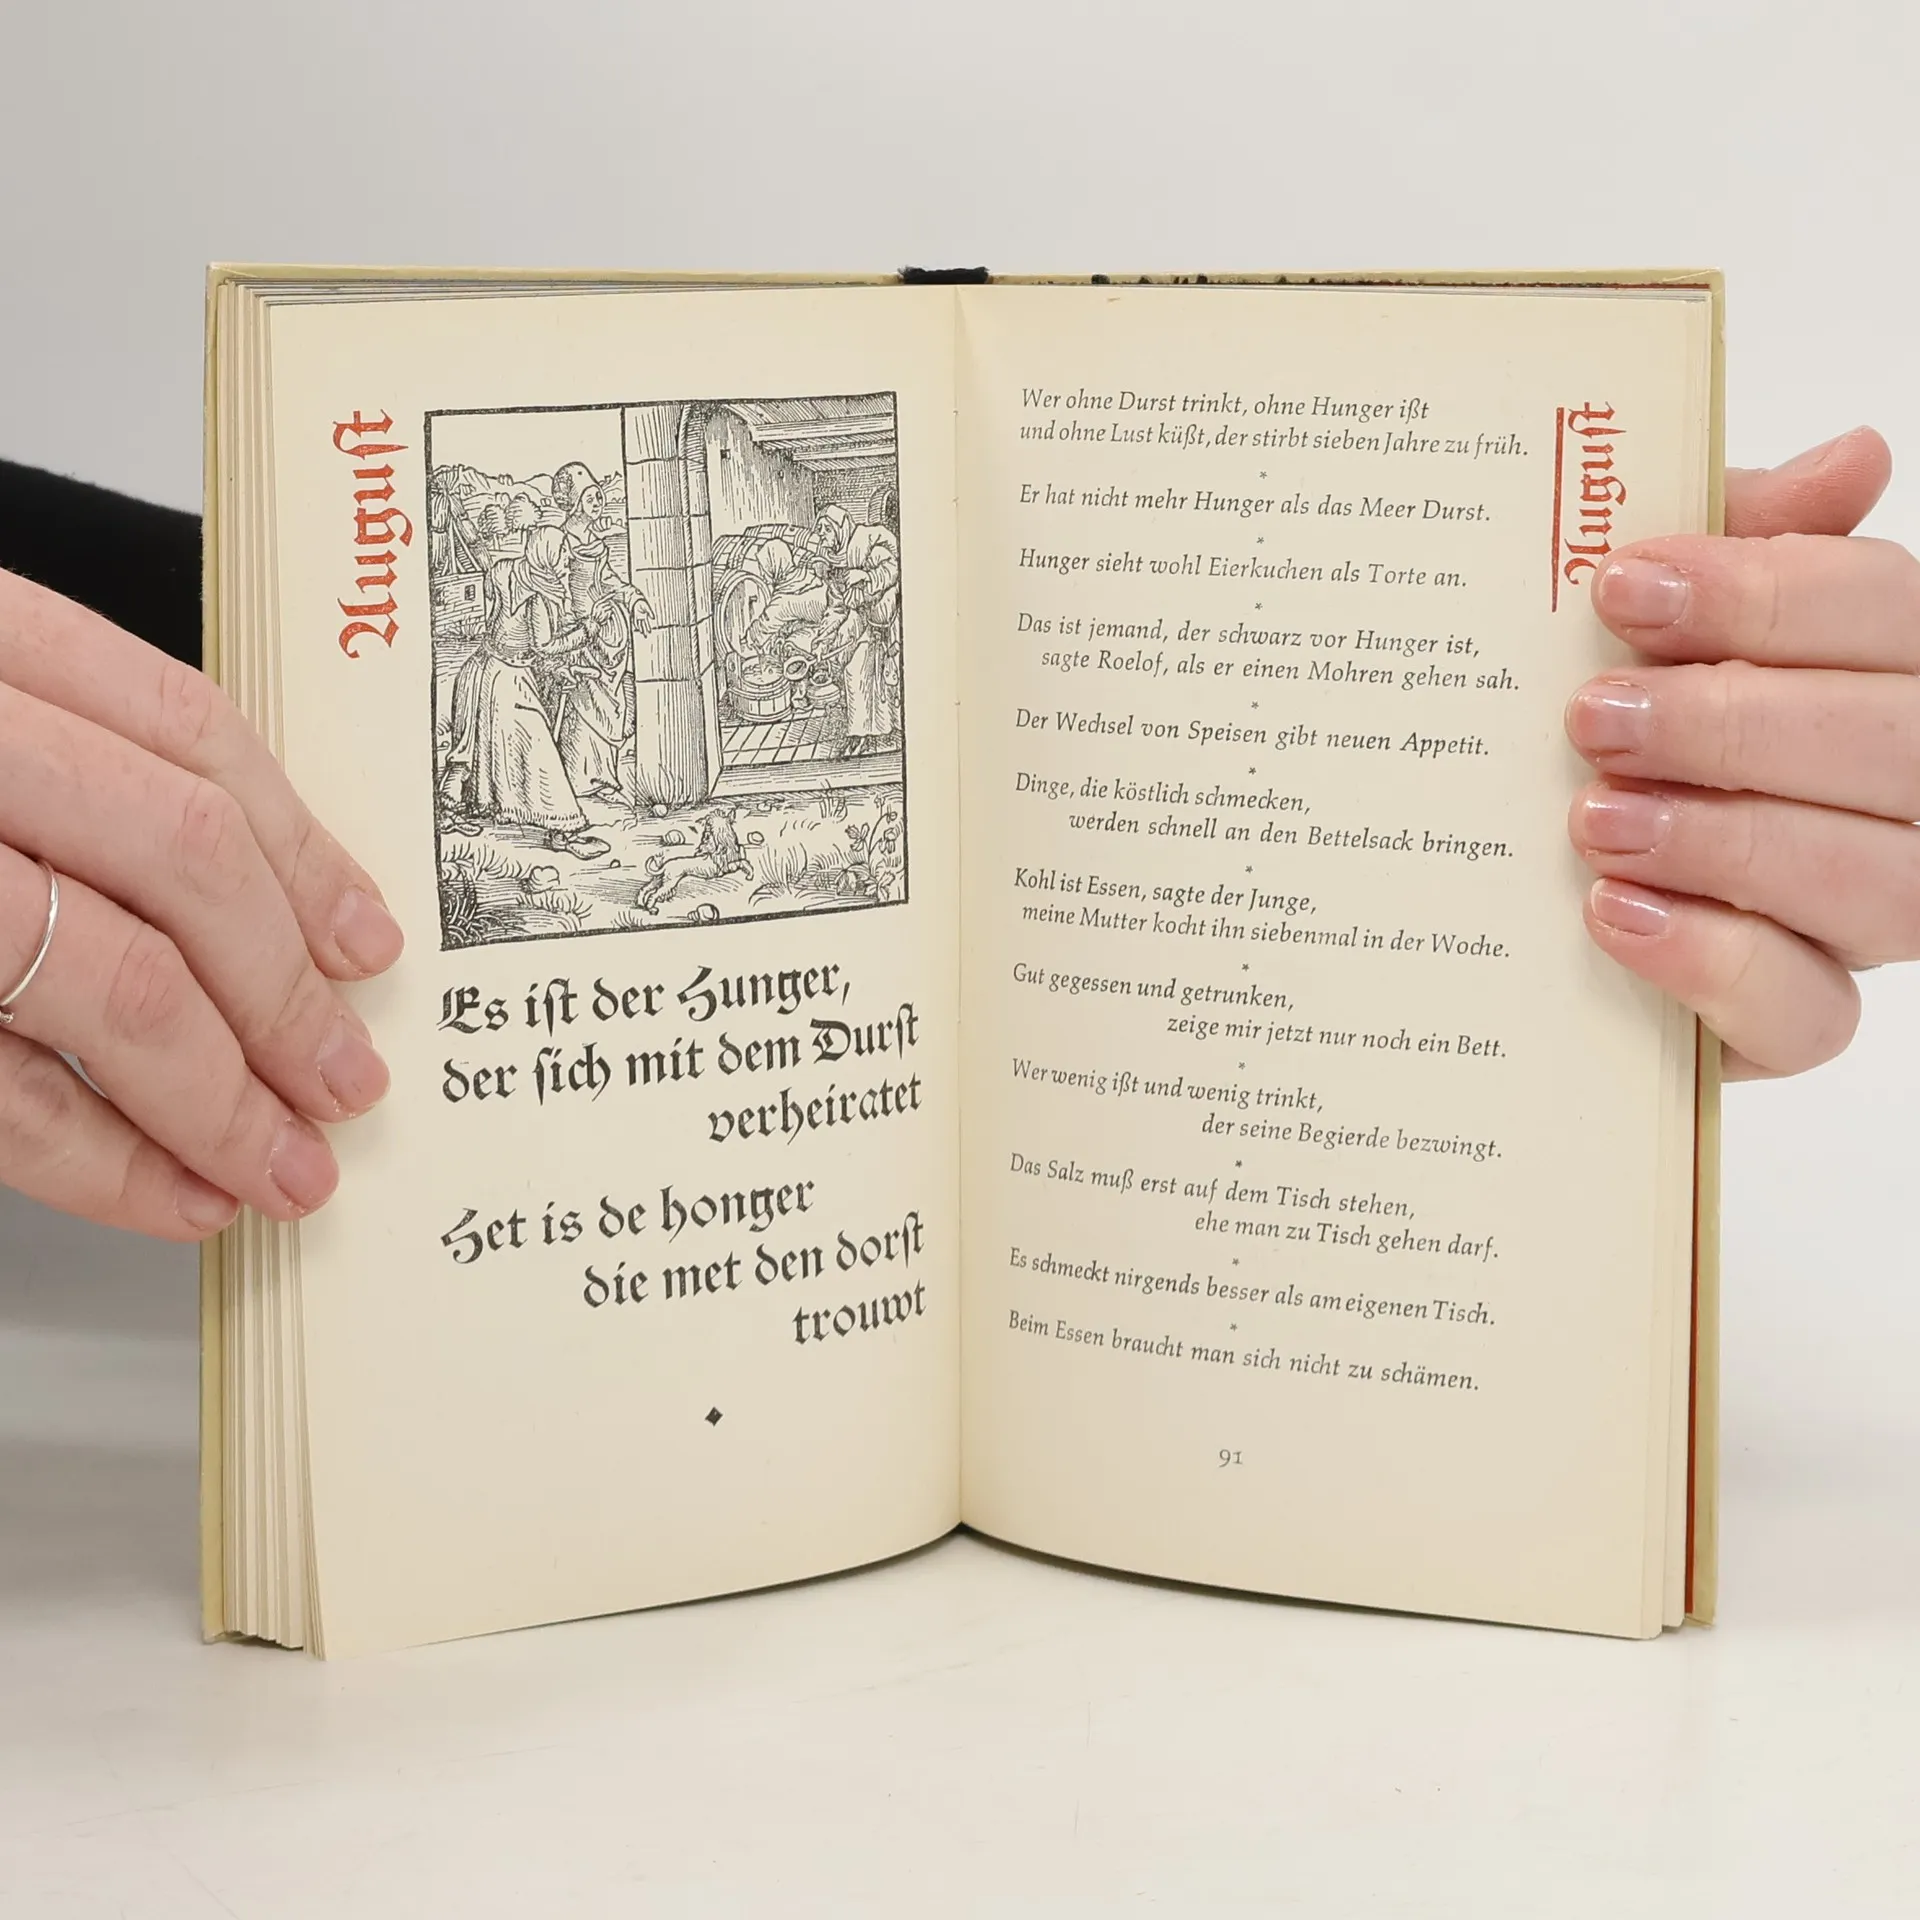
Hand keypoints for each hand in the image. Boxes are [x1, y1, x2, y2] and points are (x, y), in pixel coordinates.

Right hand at [0, 569, 401, 1238]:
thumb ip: (59, 763)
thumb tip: (266, 903)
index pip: (192, 737)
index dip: (305, 853)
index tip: (366, 944)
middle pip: (179, 858)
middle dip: (283, 990)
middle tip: (344, 1083)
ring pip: (111, 980)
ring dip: (221, 1097)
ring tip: (285, 1169)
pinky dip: (104, 1158)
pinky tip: (174, 1196)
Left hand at [1565, 427, 1908, 1078]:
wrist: (1526, 885)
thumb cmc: (1616, 725)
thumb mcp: (1655, 621)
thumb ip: (1744, 543)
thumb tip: (1854, 458)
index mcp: (1881, 674)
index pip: (1886, 612)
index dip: (1764, 593)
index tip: (1622, 588)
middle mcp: (1901, 794)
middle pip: (1894, 746)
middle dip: (1734, 723)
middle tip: (1593, 718)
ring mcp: (1861, 914)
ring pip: (1874, 883)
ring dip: (1726, 843)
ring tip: (1595, 820)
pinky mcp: (1795, 1016)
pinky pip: (1808, 1012)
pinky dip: (1711, 962)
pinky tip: (1612, 915)